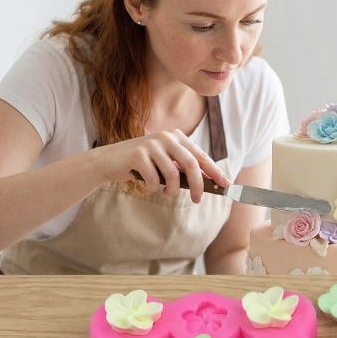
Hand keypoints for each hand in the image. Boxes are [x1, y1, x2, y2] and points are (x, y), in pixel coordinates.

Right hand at [93, 129, 229, 202]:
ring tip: (165, 192)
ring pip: (173, 175)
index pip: (201, 156)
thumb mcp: (166, 163)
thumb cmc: (143, 165)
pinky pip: (154, 180)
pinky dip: (153, 188)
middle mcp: (166, 137)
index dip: (215, 171)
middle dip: (197, 186)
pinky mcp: (137, 154)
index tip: (226, 185)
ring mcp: (151, 144)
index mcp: (176, 137)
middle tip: (198, 200)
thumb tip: (208, 184)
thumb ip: (184, 169)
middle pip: (191, 165)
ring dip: (171, 190)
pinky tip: (147, 186)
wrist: (110, 161)